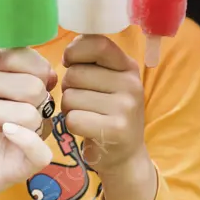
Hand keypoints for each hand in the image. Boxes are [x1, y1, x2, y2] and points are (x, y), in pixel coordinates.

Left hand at [61, 35, 146, 174]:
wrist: (126, 155)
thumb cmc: (108, 113)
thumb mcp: (110, 82)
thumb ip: (93, 63)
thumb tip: (69, 51)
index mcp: (128, 67)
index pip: (97, 44)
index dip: (75, 50)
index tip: (70, 62)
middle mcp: (131, 84)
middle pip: (75, 73)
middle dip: (68, 87)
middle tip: (81, 100)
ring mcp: (125, 107)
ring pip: (70, 97)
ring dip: (68, 108)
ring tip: (84, 114)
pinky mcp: (115, 130)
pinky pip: (73, 119)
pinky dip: (71, 125)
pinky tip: (85, 128)